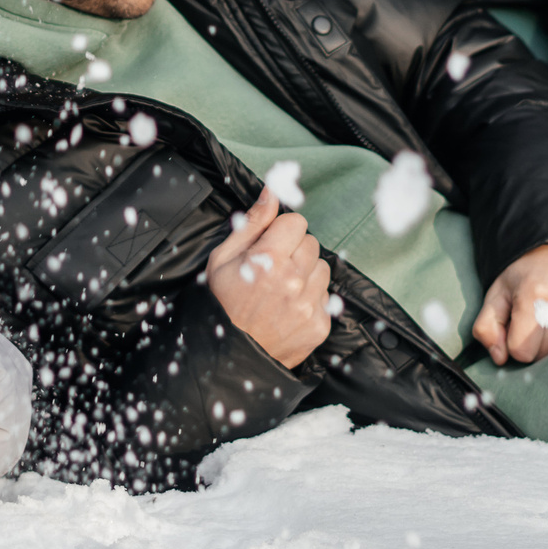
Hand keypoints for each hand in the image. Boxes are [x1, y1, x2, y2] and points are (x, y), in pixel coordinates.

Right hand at [205, 188, 333, 369]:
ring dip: (306, 274)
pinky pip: (326, 298)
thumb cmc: (221, 305)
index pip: (297, 222)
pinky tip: (289, 309)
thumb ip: (252, 222)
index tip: (270, 246)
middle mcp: (294, 281)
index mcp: (269, 259)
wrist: (227, 357)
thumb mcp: (222, 259)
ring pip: (323, 269)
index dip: (282, 232)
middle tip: (273, 270)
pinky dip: (311, 300)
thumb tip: (272, 191)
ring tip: (282, 290)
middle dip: (295, 251)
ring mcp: (310, 305)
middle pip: (312, 244)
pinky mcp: (320, 325)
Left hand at [472, 241, 547, 364]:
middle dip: (535, 346)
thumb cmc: (525, 269)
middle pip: (546, 355)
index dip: (514, 345)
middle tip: (533, 321)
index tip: (515, 329)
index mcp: (534, 295)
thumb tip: (499, 359)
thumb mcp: (497, 290)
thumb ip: (487, 326)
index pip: (522, 352)